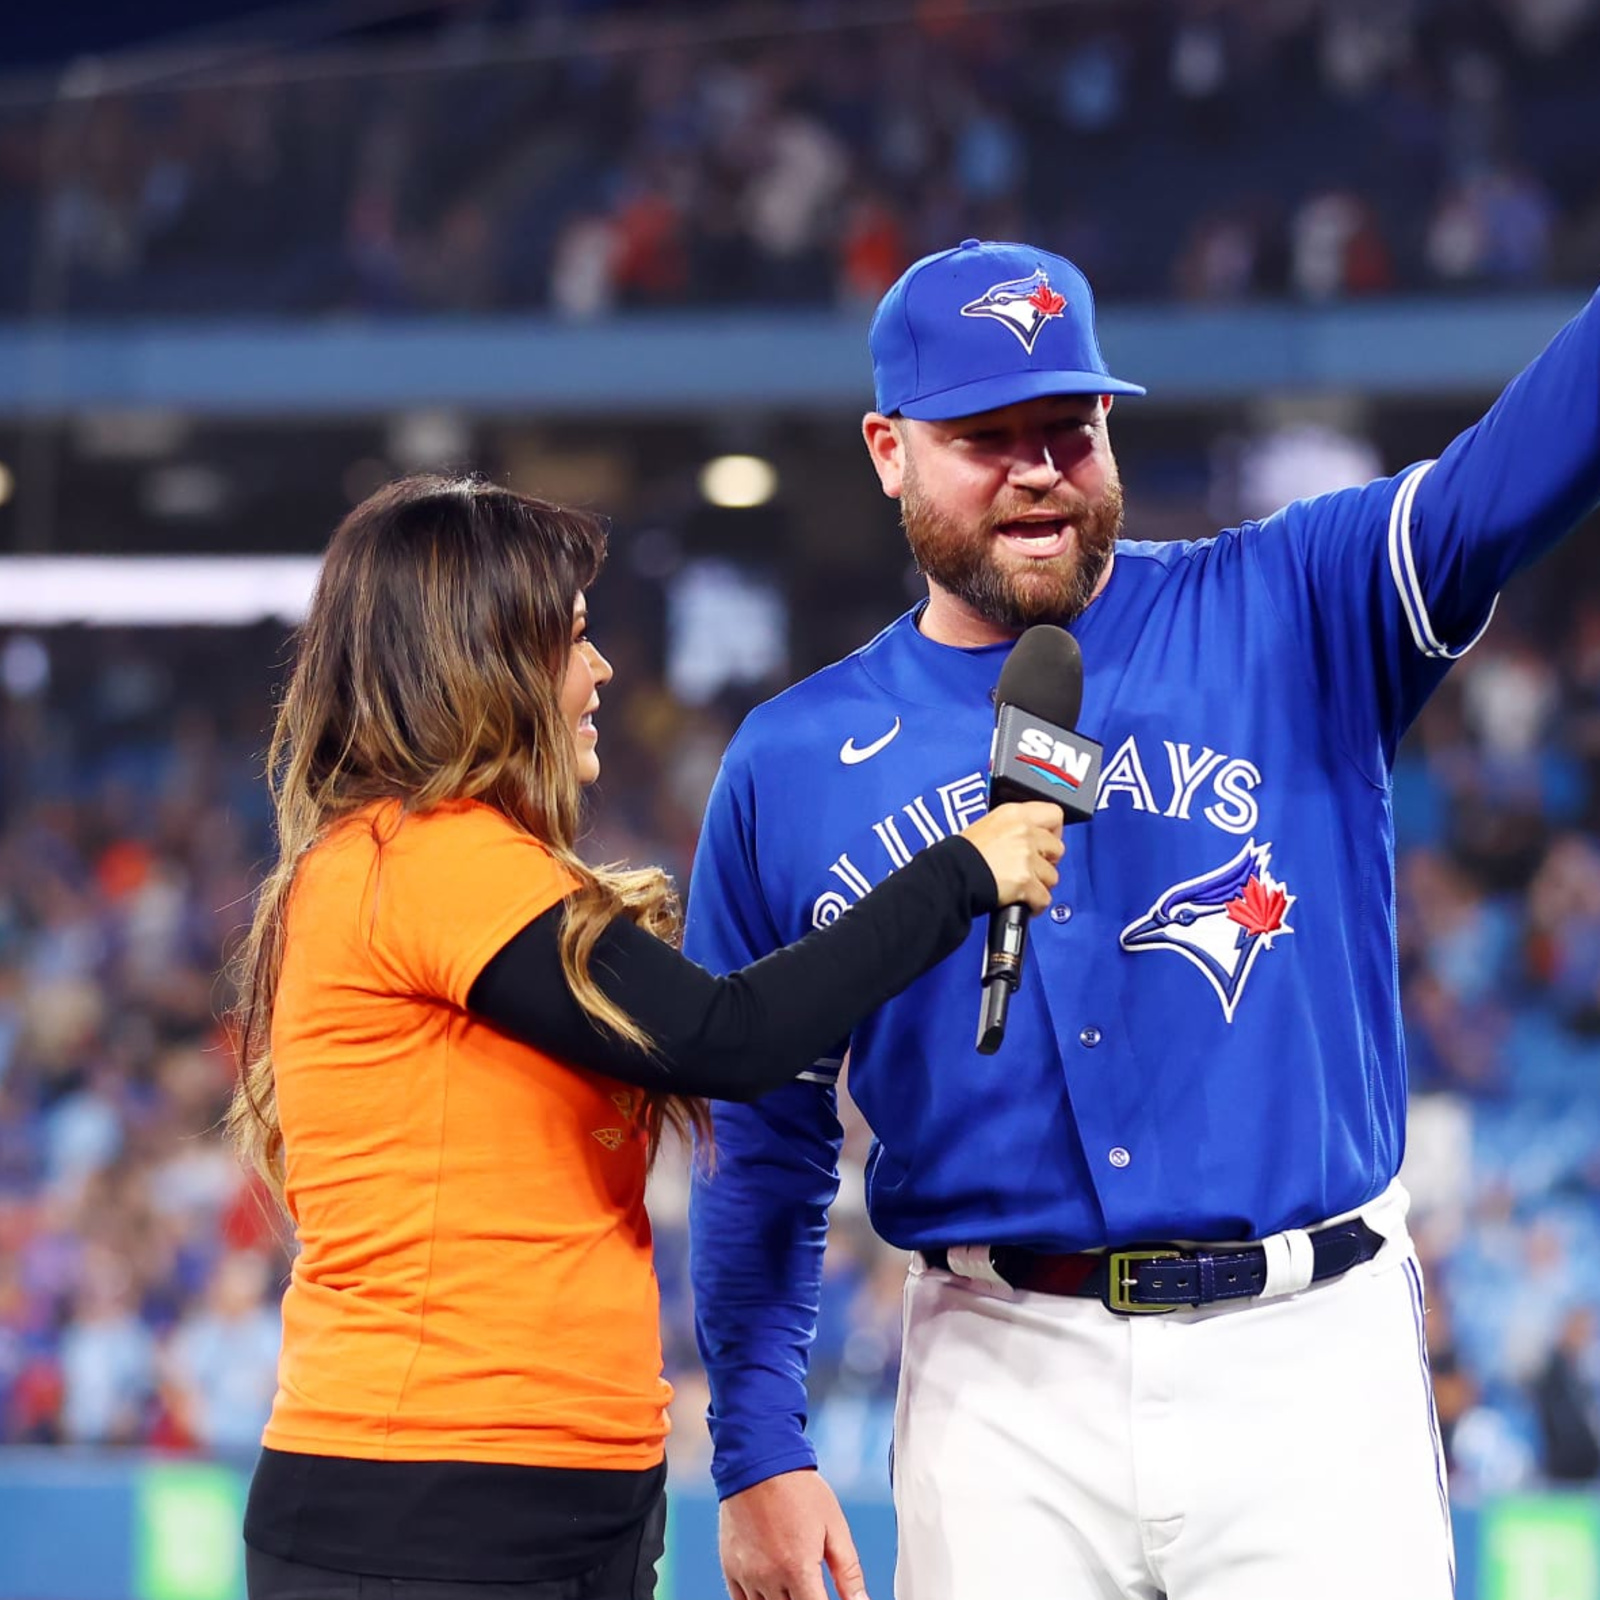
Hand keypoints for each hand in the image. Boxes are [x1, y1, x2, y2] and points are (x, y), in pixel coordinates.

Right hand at [719, 1469, 868, 1599]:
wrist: (758, 1460)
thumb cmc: (799, 1489)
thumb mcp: (834, 1527)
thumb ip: (849, 1572)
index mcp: (798, 1568)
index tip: (828, 1598)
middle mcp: (769, 1577)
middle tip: (813, 1587)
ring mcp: (747, 1575)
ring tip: (795, 1586)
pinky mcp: (730, 1568)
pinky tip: (773, 1591)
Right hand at [959, 800, 1064, 911]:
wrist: (950, 877)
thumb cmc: (960, 856)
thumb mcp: (986, 826)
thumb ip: (1013, 828)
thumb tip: (1031, 837)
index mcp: (1014, 814)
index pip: (1054, 814)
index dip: (1053, 832)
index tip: (1046, 842)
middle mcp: (1023, 831)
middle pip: (1057, 848)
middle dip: (1046, 862)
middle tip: (1030, 868)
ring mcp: (1026, 857)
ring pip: (1052, 876)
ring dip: (1039, 884)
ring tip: (1021, 886)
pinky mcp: (1025, 881)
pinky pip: (1044, 897)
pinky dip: (1034, 904)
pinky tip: (1022, 901)